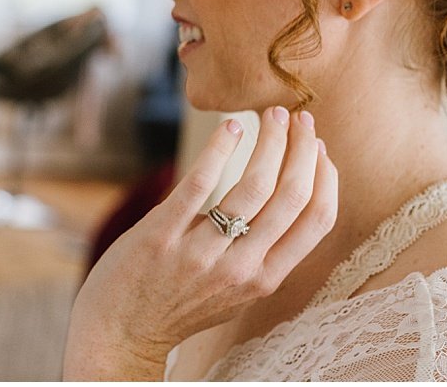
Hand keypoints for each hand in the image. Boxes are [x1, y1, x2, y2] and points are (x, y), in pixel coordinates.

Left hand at [62, 106, 337, 380]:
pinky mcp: (162, 235)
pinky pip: (199, 183)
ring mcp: (201, 253)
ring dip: (269, 142)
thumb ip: (263, 256)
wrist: (121, 331)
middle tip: (298, 118)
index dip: (325, 178)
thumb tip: (289, 200)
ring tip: (270, 115)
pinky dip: (219, 149)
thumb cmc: (180, 305)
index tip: (319, 149)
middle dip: (300, 149)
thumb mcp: (237, 293)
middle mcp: (240, 268)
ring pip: (253, 187)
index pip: (316, 222)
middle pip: (290, 197)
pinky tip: (230, 127)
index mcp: (265, 280)